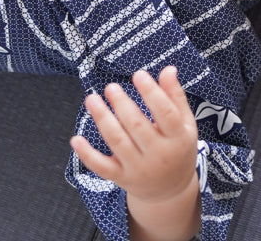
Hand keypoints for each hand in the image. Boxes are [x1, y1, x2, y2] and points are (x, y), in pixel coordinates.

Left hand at [71, 67, 200, 240]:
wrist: (170, 190)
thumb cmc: (177, 147)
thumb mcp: (185, 123)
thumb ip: (175, 96)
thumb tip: (168, 69)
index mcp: (178, 138)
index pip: (165, 113)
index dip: (152, 93)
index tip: (138, 74)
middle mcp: (158, 155)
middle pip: (137, 126)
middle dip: (122, 105)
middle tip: (111, 87)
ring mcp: (138, 168)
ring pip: (117, 142)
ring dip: (102, 119)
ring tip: (92, 99)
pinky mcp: (121, 177)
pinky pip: (102, 167)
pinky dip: (87, 155)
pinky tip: (75, 139)